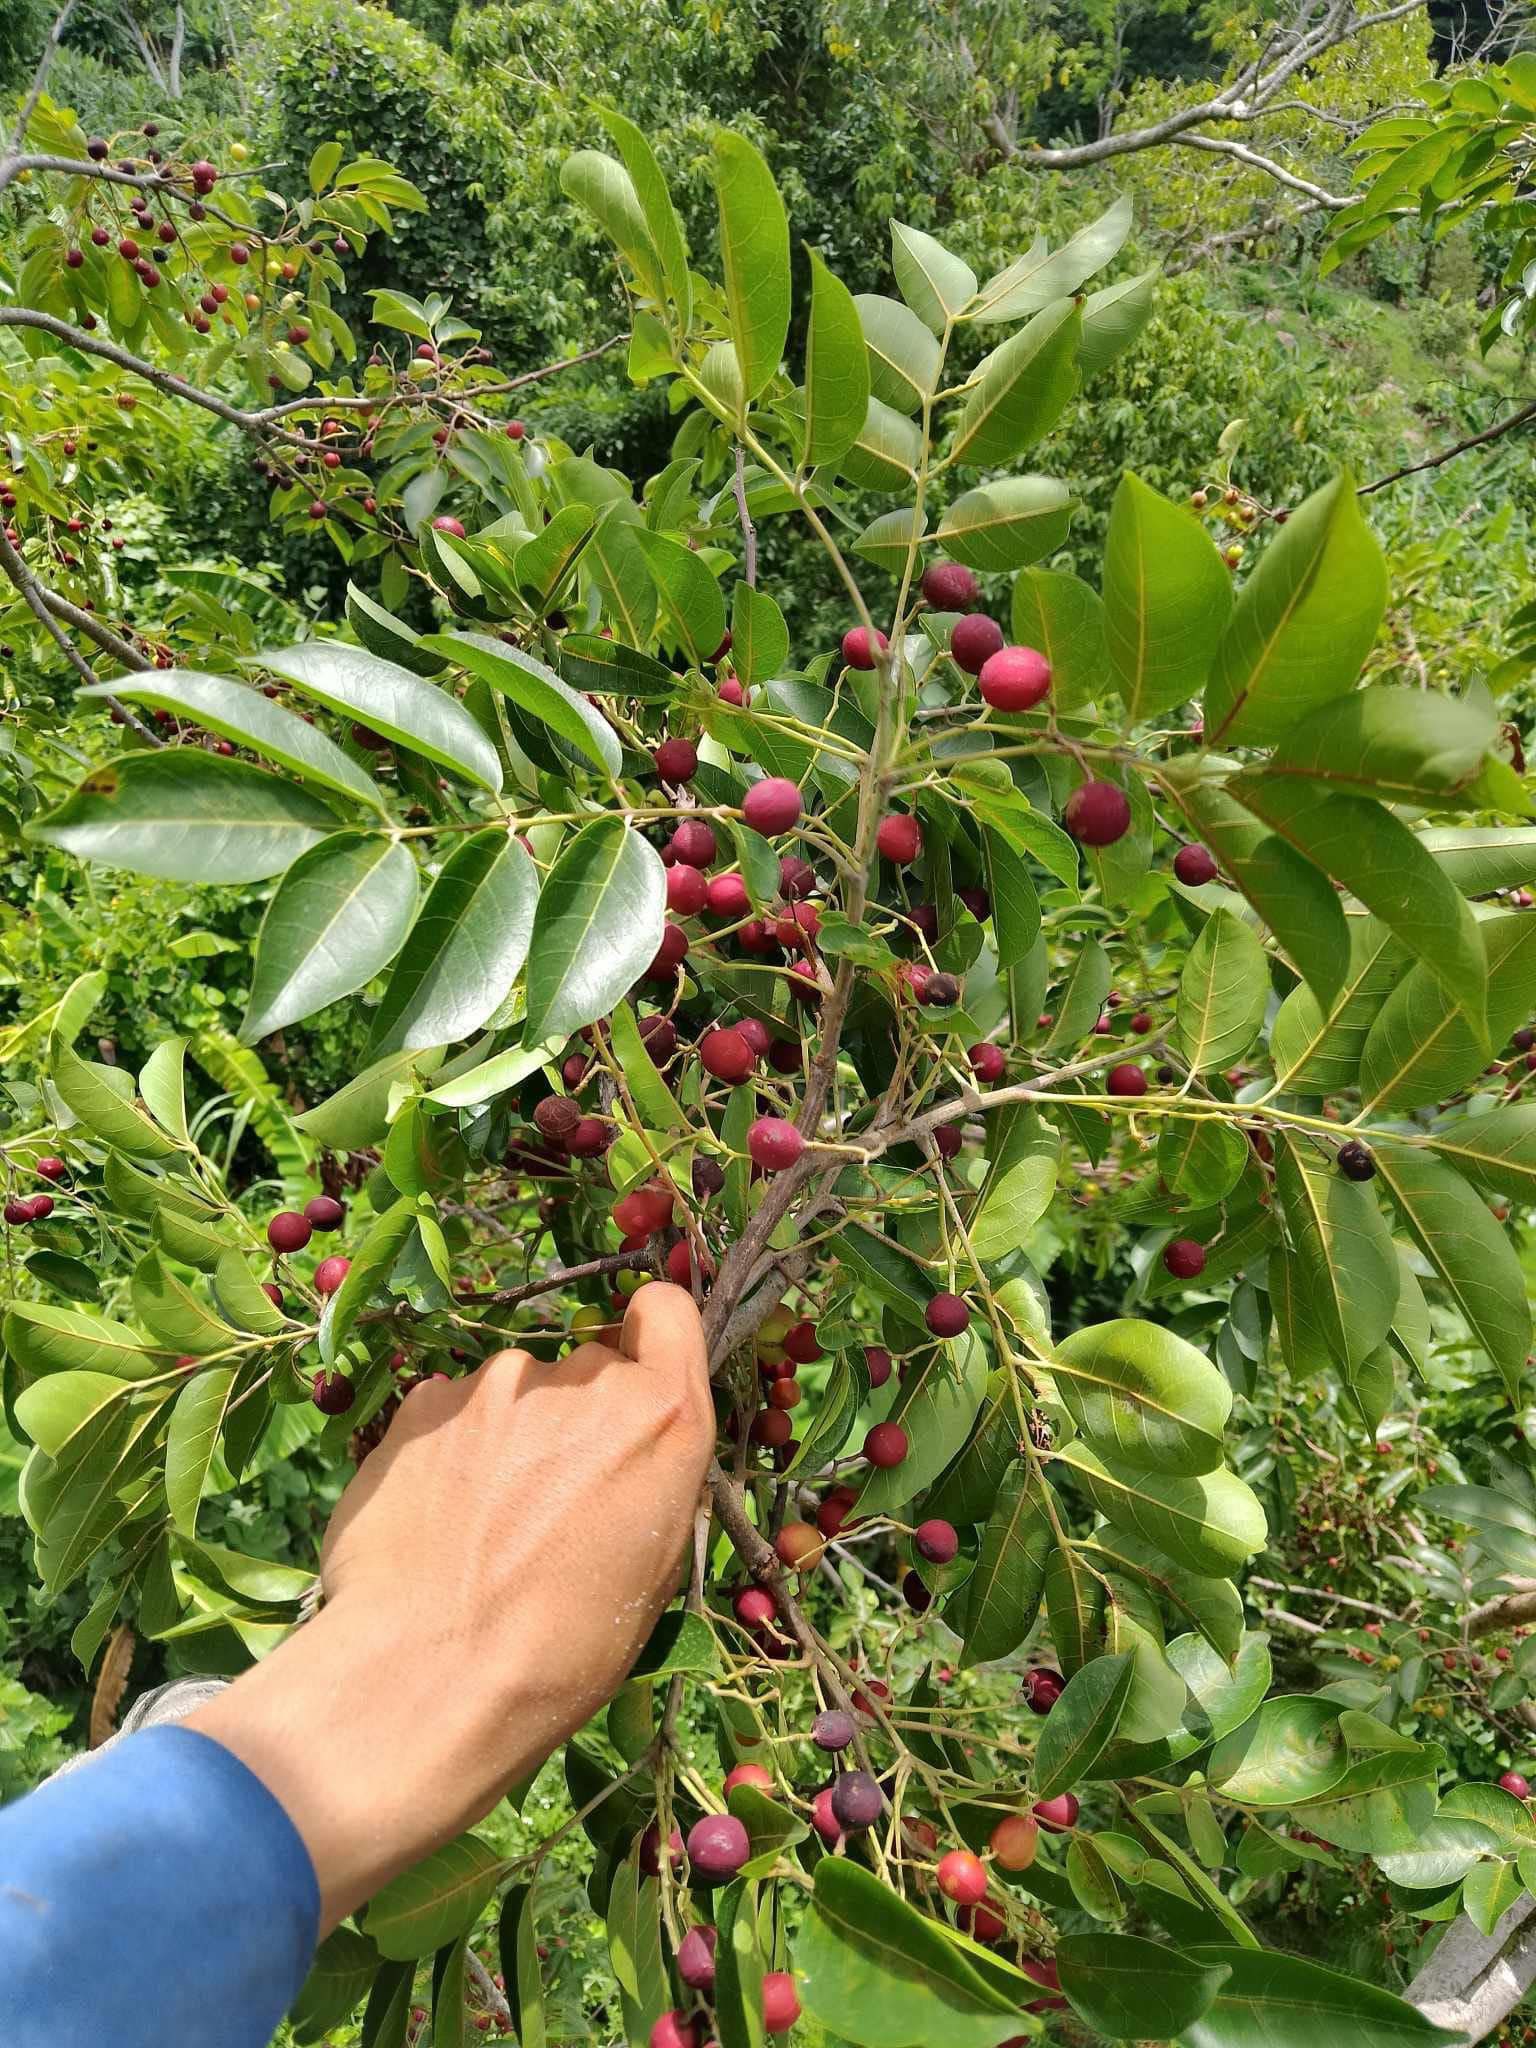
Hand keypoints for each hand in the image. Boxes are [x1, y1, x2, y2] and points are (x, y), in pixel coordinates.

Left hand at [188, 1282, 711, 1928]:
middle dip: (576, 1419)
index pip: (668, 1311)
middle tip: (548, 1501)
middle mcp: (585, 1378)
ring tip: (483, 1523)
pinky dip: (451, 1450)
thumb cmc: (565, 1651)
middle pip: (590, 1367)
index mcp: (662, 1415)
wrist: (428, 1678)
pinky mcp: (424, 1403)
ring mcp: (497, 1382)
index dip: (649, 1340)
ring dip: (509, 1436)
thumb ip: (650, 1477)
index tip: (634, 1381)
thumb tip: (628, 1456)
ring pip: (516, 1393)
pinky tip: (436, 1519)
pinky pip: (452, 1411)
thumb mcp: (655, 1573)